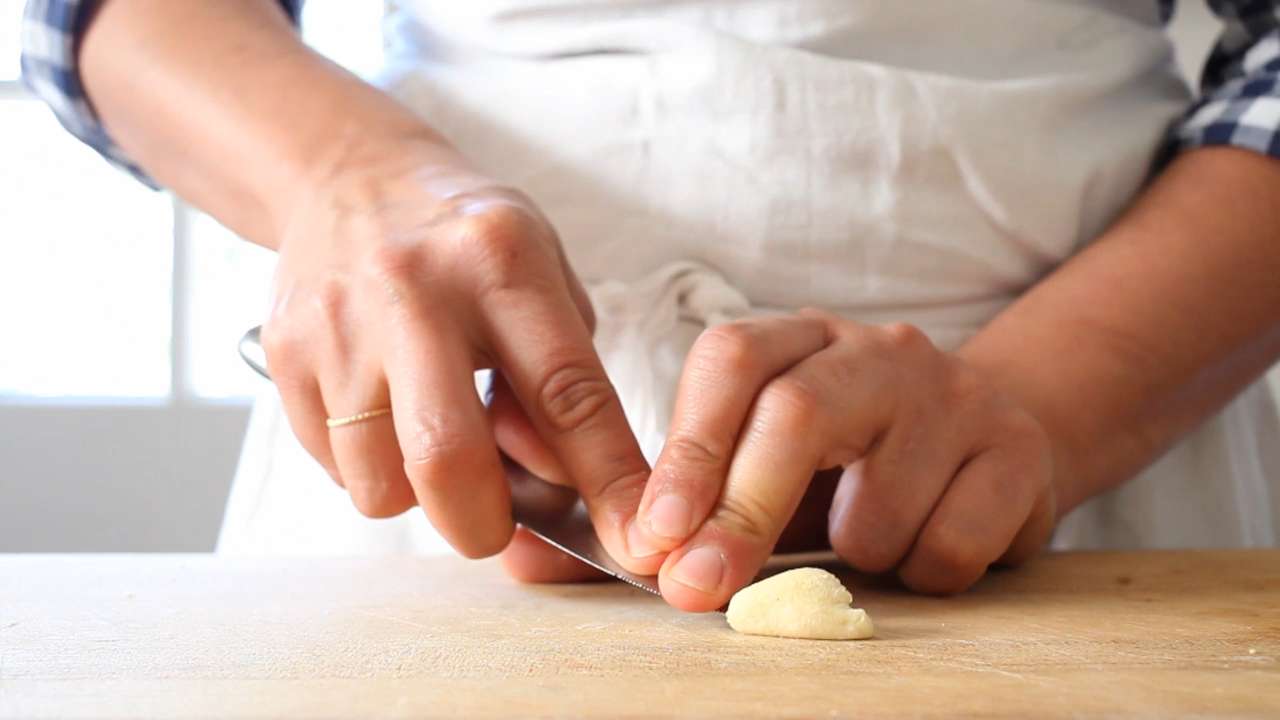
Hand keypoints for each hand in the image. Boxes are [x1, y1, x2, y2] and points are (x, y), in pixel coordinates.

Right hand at [261, 140, 649, 561]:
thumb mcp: (542, 275)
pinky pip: (333, 466)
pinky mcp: (285, 352)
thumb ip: (562, 378)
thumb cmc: (466, 241)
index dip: (607, 479)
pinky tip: (385, 414)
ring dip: (417, 496)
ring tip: (431, 440)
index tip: (635, 537)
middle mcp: (414, 290)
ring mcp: (340, 323)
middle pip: (448, 457)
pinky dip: (370, 468)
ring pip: (379, 483)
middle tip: (494, 525)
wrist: (350, 178)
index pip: (567, 394)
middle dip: (482, 525)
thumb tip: (561, 485)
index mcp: (500, 261)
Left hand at [622, 310, 1055, 610]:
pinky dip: (922, 574)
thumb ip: (680, 514)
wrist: (987, 453)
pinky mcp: (1017, 450)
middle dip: (741, 513)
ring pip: (876, 507)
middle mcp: (878, 350)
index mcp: (800, 341)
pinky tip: (927, 547)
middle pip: (795, 414)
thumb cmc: (850, 471)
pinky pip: (949, 546)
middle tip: (700, 587)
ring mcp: (955, 393)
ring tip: (866, 540)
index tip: (654, 536)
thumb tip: (581, 560)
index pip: (732, 362)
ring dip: (852, 556)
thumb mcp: (764, 472)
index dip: (688, 452)